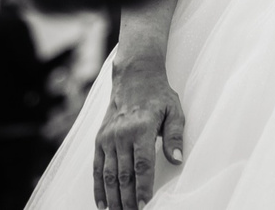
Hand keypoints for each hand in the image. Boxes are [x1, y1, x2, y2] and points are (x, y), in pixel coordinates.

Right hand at [93, 63, 184, 209]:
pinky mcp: (99, 139)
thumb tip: (177, 159)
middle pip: (123, 174)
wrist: (134, 77)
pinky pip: (97, 167)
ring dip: (113, 197)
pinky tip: (103, 204)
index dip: (143, 187)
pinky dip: (98, 187)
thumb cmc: (158, 96)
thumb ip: (175, 137)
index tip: (145, 205)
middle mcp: (121, 134)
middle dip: (128, 199)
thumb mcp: (174, 111)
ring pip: (108, 174)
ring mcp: (108, 137)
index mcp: (141, 128)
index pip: (142, 164)